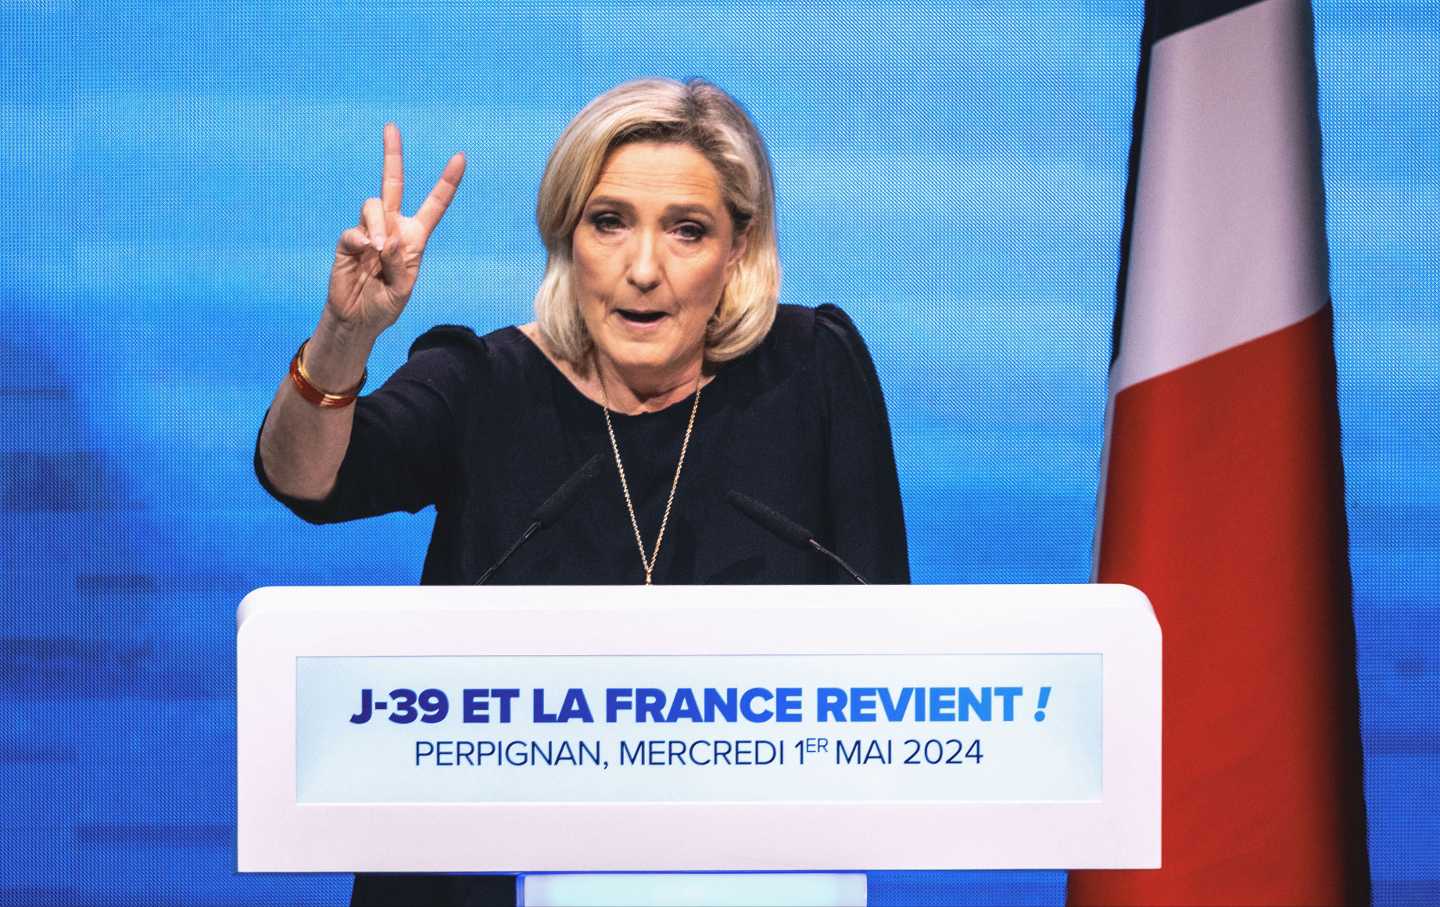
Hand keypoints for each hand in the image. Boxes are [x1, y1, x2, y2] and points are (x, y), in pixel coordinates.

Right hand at [326, 123, 465, 336]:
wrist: (359, 319)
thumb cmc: (385, 303)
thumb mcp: (403, 288)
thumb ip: (401, 263)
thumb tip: (387, 239)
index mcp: (415, 237)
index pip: (434, 205)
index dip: (447, 182)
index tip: (460, 157)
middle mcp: (392, 227)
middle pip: (391, 182)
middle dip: (391, 154)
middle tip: (391, 127)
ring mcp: (369, 231)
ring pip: (373, 205)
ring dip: (378, 225)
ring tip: (380, 251)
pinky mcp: (349, 241)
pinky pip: (354, 230)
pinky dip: (362, 241)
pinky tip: (367, 255)